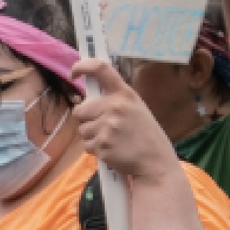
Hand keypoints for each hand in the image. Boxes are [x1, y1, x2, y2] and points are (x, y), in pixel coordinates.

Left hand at [69, 60, 182, 182]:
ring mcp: (107, 126)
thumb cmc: (147, 137)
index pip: (100, 69)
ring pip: (82, 130)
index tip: (74, 72)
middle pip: (80, 110)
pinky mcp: (102, 145)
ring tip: (113, 141)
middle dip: (87, 120)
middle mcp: (115, 107)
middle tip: (105, 128)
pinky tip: (113, 151)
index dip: (82, 66)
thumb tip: (89, 99)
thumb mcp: (137, 110)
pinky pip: (87, 146)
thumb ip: (115, 102)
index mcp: (125, 94)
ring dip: (93, 137)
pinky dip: (96, 151)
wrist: (156, 163)